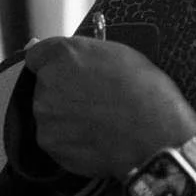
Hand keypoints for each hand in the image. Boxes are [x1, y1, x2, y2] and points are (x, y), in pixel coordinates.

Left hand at [24, 36, 195, 179]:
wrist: (157, 135)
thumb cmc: (147, 91)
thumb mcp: (120, 55)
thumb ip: (82, 54)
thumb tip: (46, 50)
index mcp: (62, 54)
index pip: (37, 57)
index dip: (55, 67)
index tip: (69, 75)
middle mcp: (47, 83)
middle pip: (45, 88)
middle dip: (65, 94)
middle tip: (96, 102)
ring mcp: (46, 117)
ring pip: (51, 117)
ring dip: (68, 120)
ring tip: (101, 125)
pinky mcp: (51, 145)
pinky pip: (58, 141)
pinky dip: (73, 142)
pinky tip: (98, 140)